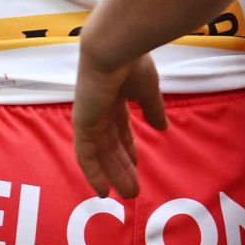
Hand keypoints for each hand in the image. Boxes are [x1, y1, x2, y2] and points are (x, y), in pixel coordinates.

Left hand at [71, 51, 165, 198]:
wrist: (115, 49)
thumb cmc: (133, 63)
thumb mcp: (147, 90)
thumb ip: (153, 110)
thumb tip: (162, 129)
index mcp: (113, 96)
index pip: (119, 127)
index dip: (127, 146)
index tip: (137, 163)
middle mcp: (99, 108)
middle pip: (110, 144)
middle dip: (122, 167)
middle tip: (134, 188)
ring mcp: (89, 116)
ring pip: (100, 154)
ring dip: (114, 175)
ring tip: (128, 194)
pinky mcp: (83, 124)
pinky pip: (86, 155)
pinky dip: (94, 174)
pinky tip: (103, 191)